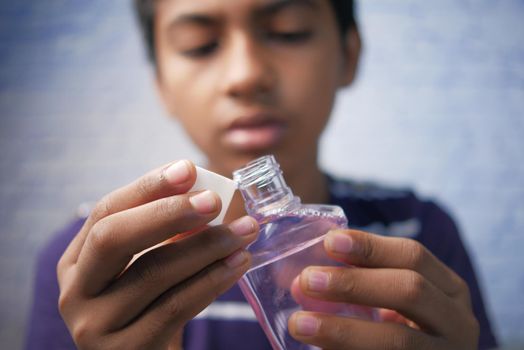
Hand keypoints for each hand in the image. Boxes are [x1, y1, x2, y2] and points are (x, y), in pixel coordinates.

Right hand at [57, 160, 257, 348]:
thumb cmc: (150, 304)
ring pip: (153, 273)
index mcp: (76, 262)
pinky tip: (237, 264)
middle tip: (214, 202)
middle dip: (168, 213)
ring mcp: (95, 327)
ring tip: (244, 232)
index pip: (105, 212)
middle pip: (114, 238)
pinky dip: (212, 280)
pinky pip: (175, 307)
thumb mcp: (145, 265)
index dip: (147, 187)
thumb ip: (164, 232)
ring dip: (206, 247)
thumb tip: (202, 189)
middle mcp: (75, 293)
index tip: (188, 168)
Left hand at [288, 229, 478, 349]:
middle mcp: (458, 321)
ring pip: (398, 340)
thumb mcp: (392, 302)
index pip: (413, 256)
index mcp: (449, 289)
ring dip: (342, 329)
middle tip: (307, 280)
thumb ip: (359, 285)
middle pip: (410, 290)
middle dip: (353, 283)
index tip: (329, 241)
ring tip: (299, 323)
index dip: (370, 246)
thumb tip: (300, 282)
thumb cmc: (400, 331)